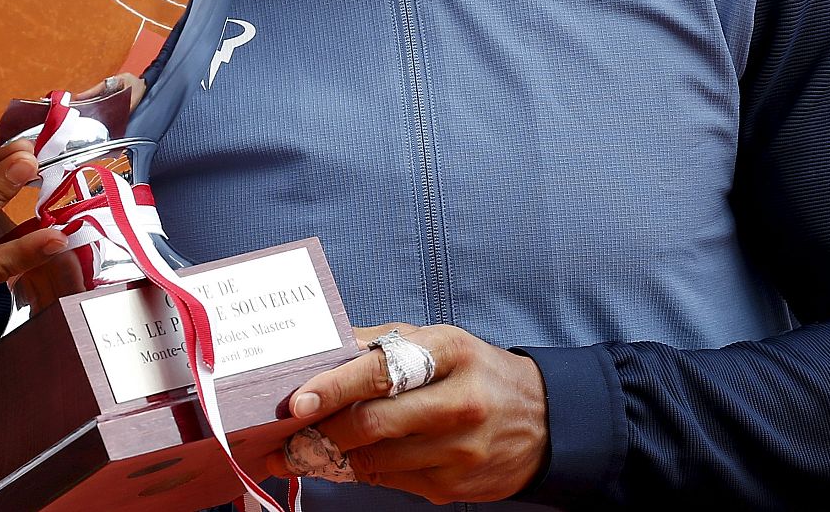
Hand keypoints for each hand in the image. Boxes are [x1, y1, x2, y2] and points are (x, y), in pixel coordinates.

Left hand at [268, 322, 548, 503]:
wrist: (543, 421)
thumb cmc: (475, 372)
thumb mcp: (437, 342)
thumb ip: (381, 344)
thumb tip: (321, 348)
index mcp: (449, 353)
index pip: (380, 370)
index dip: (333, 387)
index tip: (298, 400)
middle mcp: (458, 402)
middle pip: (373, 423)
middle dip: (321, 431)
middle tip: (285, 434)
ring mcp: (459, 450)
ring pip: (376, 460)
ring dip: (333, 456)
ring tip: (303, 448)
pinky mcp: (455, 487)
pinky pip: (391, 482)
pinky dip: (362, 471)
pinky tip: (345, 461)